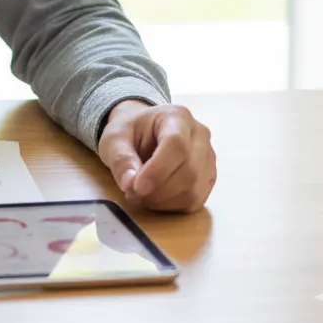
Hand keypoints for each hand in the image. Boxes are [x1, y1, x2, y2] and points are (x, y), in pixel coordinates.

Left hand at [98, 100, 216, 212]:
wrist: (143, 132)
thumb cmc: (130, 132)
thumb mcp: (115, 138)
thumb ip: (121, 159)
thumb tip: (130, 185)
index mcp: (177, 116)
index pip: (176, 144)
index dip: (158, 170)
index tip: (137, 187)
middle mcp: (199, 135)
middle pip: (189, 171)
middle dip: (159, 190)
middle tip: (133, 194)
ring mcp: (208, 158)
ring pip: (194, 191)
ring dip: (164, 201)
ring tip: (140, 196)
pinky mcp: (207, 179)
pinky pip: (195, 201)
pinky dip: (172, 206)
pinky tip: (154, 198)